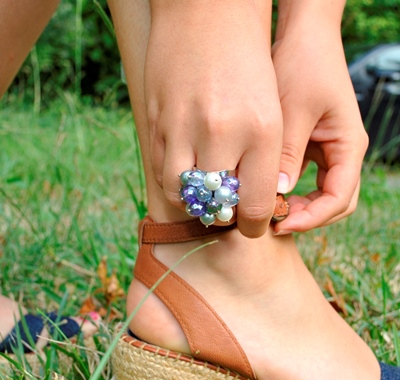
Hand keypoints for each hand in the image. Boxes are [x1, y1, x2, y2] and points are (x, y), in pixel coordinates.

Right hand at [145, 1, 282, 237]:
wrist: (206, 14)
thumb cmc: (248, 64)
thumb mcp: (270, 111)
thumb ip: (262, 161)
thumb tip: (249, 205)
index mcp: (261, 131)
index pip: (256, 207)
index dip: (256, 227)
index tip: (253, 227)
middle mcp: (220, 132)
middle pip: (216, 206)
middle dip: (224, 217)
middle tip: (228, 212)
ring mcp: (182, 126)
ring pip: (182, 195)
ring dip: (194, 203)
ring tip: (204, 194)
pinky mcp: (156, 120)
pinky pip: (161, 170)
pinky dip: (174, 180)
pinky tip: (185, 169)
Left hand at [272, 30, 367, 233]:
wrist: (303, 39)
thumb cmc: (304, 66)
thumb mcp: (294, 111)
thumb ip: (287, 153)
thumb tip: (277, 193)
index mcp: (349, 146)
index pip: (339, 198)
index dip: (312, 218)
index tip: (280, 224)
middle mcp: (342, 153)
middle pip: (333, 202)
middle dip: (305, 217)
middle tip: (272, 222)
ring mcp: (327, 151)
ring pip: (318, 194)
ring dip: (296, 207)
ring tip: (266, 210)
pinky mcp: (310, 147)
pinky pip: (304, 179)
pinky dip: (288, 191)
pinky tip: (266, 191)